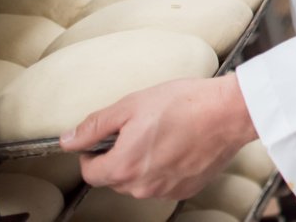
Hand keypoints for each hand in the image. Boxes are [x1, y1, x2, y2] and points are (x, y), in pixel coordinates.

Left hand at [62, 75, 258, 200]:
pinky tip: (178, 144)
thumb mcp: (131, 105)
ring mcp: (165, 191)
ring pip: (140, 181)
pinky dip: (165, 167)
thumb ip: (94, 125)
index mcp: (123, 166)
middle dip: (120, 155)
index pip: (89, 172)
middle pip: (115, 177)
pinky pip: (163, 182)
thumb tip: (67, 140)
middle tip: (139, 128)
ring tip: (163, 133)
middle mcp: (142, 187)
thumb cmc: (183, 103)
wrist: (228, 112)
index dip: (92, 152)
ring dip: (143, 162)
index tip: (107, 136)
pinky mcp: (186, 189)